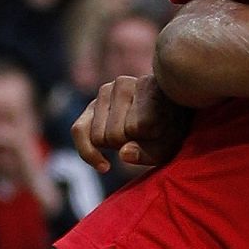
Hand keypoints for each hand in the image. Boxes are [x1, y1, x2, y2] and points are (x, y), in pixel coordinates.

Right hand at [72, 75, 193, 173]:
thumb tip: (122, 154)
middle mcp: (124, 84)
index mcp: (148, 87)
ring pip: (97, 137)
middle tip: (145, 138)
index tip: (163, 133)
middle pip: (113, 135)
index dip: (148, 141)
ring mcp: (106, 90)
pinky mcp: (93, 103)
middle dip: (127, 145)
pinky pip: (78, 131)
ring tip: (131, 138)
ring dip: (113, 146)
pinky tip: (104, 164)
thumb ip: (150, 152)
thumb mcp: (171, 144)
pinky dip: (88, 152)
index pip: (136, 128)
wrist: (164, 110)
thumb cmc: (170, 128)